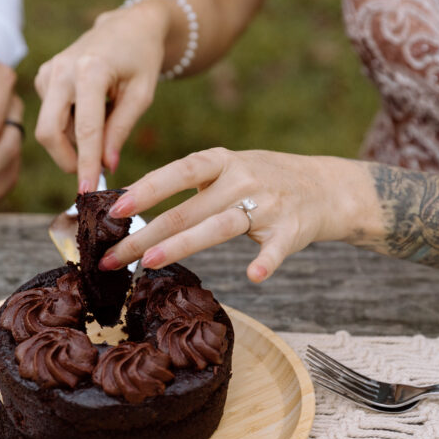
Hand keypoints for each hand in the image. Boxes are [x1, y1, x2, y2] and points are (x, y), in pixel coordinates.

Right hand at [34, 2, 169, 192]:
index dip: (85, 163)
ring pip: (51, 127)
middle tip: (91, 172)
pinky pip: (51, 115)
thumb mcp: (142, 94)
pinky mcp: (44, 76)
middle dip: (67, 159)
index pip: (85, 128)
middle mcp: (62, 69)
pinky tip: (92, 109)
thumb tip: (106, 166)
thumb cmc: (141, 59)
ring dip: (76, 139)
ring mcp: (49, 72)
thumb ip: (121, 129)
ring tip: (105, 120)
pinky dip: (70, 124)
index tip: (87, 190)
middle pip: (49, 131)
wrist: (127, 25)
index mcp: (91, 69)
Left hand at [96, 149, 369, 282]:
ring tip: (149, 262)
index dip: (146, 190)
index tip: (114, 209)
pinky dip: (266, 261)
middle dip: (145, 234)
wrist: (326, 187)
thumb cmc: (262, 181)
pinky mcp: (291, 229)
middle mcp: (242, 179)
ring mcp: (267, 204)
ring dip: (182, 245)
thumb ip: (190, 187)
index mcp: (221, 162)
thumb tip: (133, 207)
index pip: (178, 172)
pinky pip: (275, 248)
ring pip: (219, 227)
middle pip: (187, 209)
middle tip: (111, 257)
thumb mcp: (227, 170)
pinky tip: (253, 276)